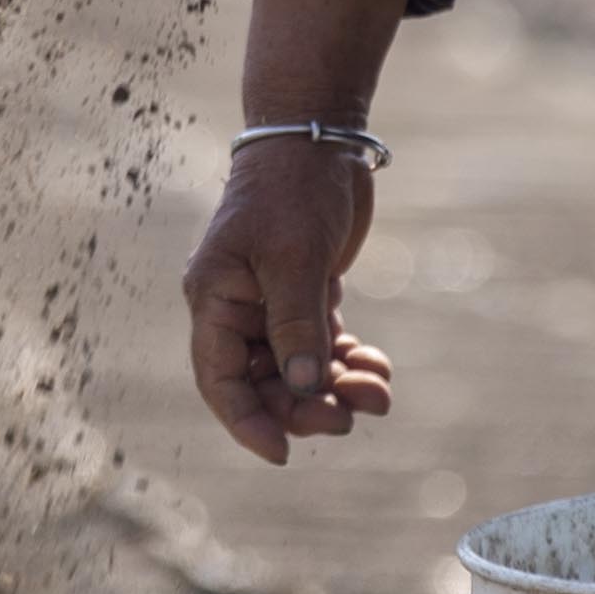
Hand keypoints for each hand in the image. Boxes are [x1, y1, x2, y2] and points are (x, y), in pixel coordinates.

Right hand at [181, 134, 396, 462]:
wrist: (319, 138)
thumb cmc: (293, 190)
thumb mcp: (293, 258)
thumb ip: (297, 326)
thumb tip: (306, 389)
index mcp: (215, 299)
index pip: (220, 378)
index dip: (247, 422)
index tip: (282, 455)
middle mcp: (238, 308)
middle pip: (265, 382)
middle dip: (307, 405)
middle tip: (350, 418)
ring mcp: (272, 304)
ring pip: (300, 369)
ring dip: (337, 387)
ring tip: (379, 394)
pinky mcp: (306, 295)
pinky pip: (324, 346)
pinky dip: (349, 361)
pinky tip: (378, 367)